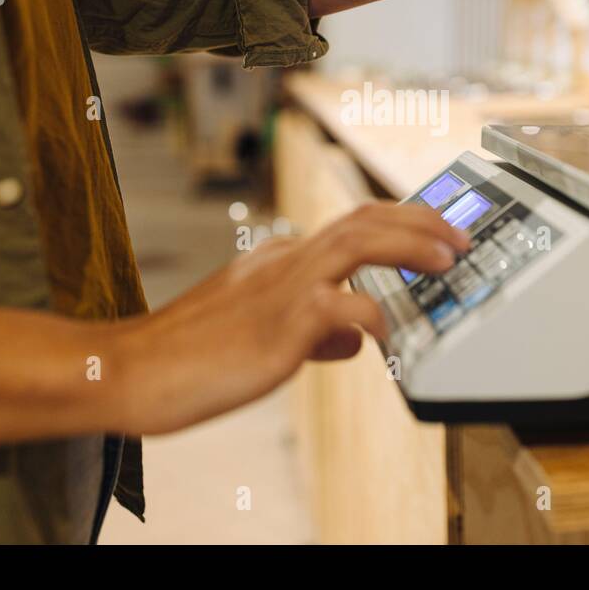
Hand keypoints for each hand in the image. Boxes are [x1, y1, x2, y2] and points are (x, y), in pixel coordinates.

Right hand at [115, 203, 469, 432]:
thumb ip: (313, 329)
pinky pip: (340, 308)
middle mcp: (282, 262)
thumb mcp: (260, 334)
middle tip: (459, 235)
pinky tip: (393, 336)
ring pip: (357, 242)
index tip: (435, 230)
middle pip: (362, 219)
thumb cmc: (189, 357)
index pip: (351, 226)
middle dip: (418, 221)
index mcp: (278, 260)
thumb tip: (357, 336)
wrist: (129, 370)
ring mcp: (279, 287)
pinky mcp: (276, 324)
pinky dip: (374, 315)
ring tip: (448, 257)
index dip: (400, 223)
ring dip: (410, 245)